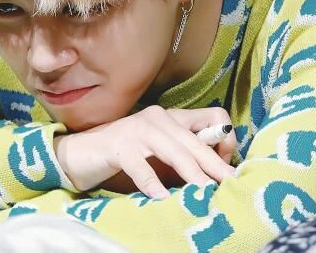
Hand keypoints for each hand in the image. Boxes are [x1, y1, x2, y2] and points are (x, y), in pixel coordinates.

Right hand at [54, 106, 236, 198]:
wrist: (84, 151)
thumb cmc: (128, 155)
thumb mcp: (162, 152)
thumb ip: (186, 156)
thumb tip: (219, 176)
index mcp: (173, 117)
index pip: (212, 117)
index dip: (225, 140)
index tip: (225, 167)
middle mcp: (159, 118)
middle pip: (196, 140)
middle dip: (215, 165)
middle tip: (231, 186)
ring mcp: (138, 129)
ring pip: (174, 151)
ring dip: (193, 174)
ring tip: (205, 195)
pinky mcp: (119, 145)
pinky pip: (141, 166)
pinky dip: (152, 183)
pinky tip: (161, 198)